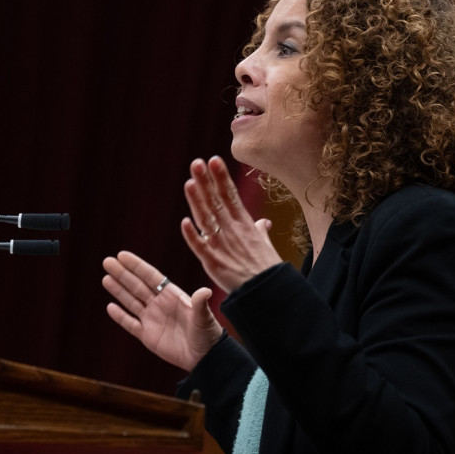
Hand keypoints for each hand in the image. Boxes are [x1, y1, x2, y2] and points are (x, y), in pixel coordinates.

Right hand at [102, 251, 223, 370]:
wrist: (204, 357)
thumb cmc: (207, 334)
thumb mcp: (204, 318)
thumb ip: (200, 304)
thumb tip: (205, 290)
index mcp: (171, 295)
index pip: (150, 277)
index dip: (136, 266)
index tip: (122, 255)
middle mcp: (159, 304)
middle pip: (137, 286)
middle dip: (122, 274)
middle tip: (107, 262)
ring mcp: (152, 319)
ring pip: (131, 302)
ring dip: (118, 291)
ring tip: (106, 278)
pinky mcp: (147, 335)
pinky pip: (130, 324)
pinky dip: (120, 316)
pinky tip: (110, 307)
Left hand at [181, 156, 281, 291]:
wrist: (270, 294)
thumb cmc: (267, 270)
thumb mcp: (266, 246)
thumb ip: (260, 231)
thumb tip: (263, 222)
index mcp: (245, 225)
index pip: (231, 196)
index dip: (221, 177)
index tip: (214, 159)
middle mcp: (233, 232)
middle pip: (216, 202)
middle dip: (206, 182)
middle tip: (196, 162)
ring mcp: (223, 247)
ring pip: (207, 219)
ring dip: (197, 201)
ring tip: (189, 182)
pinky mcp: (214, 264)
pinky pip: (201, 248)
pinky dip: (192, 236)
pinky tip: (184, 222)